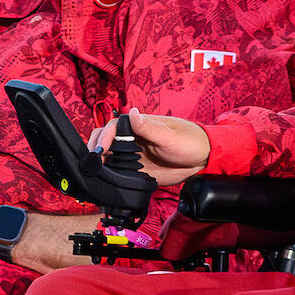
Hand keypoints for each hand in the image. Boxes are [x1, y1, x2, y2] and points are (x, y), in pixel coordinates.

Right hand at [89, 109, 209, 186]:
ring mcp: (134, 155)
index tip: (101, 149)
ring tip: (94, 173)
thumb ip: (148, 127)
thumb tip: (131, 113)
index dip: (103, 137)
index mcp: (139, 126)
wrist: (202, 160)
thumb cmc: (189, 141)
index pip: (113, 127)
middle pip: (106, 140)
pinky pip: (119, 172)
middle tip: (92, 162)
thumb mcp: (169, 135)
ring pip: (109, 157)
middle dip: (95, 149)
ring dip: (99, 163)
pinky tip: (105, 181)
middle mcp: (133, 140)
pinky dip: (109, 176)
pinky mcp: (138, 170)